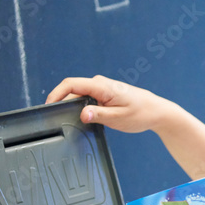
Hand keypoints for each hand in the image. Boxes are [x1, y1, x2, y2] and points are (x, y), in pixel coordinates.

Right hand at [45, 75, 179, 133]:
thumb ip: (98, 115)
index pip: (71, 84)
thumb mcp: (119, 118)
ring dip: (71, 106)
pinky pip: (86, 98)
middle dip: (62, 102)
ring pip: (78, 95)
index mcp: (102, 86)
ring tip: (67, 120)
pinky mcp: (104, 94)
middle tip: (56, 119)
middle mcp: (100, 84)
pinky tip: (80, 118)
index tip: (47, 106)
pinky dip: (80, 106)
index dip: (56, 94)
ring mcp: (101, 88)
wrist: (157, 111)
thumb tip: (82, 114)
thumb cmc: (141, 113)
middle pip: (72, 90)